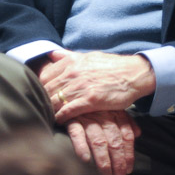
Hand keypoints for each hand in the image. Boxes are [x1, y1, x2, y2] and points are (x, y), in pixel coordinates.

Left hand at [39, 49, 155, 122]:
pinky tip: (59, 120)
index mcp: (72, 62)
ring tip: (48, 116)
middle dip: (42, 100)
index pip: (45, 77)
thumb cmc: (112, 66)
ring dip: (50, 110)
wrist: (134, 74)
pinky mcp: (90, 100)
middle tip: (41, 108)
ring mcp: (81, 86)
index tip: (41, 94)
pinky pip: (68, 111)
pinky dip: (61, 117)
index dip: (40, 87)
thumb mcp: (90, 56)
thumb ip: (69, 56)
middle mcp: (74, 73)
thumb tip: (52, 53)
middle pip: (47, 90)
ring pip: (55, 101)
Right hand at [65, 110, 140, 174]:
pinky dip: (81, 146)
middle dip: (118, 161)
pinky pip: (77, 134)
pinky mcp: (72, 120)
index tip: (129, 168)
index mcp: (116, 115)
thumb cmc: (96, 103)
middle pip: (114, 142)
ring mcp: (88, 119)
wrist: (75, 89)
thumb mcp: (114, 108)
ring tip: (106, 173)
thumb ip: (127, 121)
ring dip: (103, 159)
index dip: (129, 153)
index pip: (126, 136)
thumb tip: (138, 134)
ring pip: (99, 141)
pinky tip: (86, 159)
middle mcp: (104, 118)